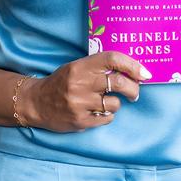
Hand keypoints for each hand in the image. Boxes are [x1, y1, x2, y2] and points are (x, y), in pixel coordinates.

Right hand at [22, 51, 150, 131]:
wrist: (36, 103)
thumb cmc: (61, 83)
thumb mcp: (76, 67)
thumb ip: (99, 67)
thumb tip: (132, 71)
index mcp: (81, 67)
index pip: (112, 59)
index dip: (132, 65)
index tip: (145, 73)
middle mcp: (80, 84)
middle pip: (119, 83)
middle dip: (133, 88)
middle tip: (135, 92)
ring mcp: (80, 104)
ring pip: (115, 104)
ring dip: (117, 104)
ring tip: (107, 103)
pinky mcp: (80, 121)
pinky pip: (107, 119)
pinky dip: (107, 116)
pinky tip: (98, 112)